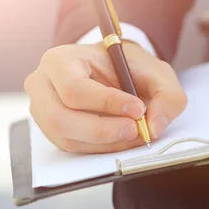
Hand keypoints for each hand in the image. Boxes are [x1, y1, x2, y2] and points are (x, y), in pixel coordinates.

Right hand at [24, 42, 186, 152]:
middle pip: (61, 118)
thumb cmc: (129, 69)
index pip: (74, 88)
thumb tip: (154, 127)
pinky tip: (121, 139)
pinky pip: (71, 146)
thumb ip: (167, 96)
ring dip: (103, 142)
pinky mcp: (50, 130)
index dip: (107, 103)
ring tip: (133, 134)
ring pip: (66, 137)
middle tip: (136, 130)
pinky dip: (99, 148)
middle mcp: (42, 85)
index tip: (138, 109)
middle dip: (103, 130)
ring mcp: (41, 110)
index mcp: (60, 60)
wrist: (113, 72)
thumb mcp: (156, 73)